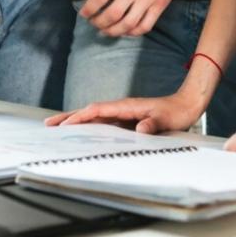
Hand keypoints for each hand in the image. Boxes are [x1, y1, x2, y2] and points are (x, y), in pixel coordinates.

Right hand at [45, 83, 208, 133]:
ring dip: (76, 121)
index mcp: (126, 106)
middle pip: (90, 111)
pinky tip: (82, 131)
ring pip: (94, 116)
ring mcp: (122, 112)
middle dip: (70, 117)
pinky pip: (103, 122)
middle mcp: (121, 107)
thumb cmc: (175, 112)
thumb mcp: (166, 120)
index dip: (81, 117)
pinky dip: (89, 125)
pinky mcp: (126, 118)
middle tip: (49, 125)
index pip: (97, 110)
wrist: (186, 105)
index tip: (66, 125)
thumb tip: (140, 129)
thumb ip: (153, 124)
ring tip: (58, 127)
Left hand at [78, 0, 194, 36]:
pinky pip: (146, 26)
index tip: (84, 13)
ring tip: (106, 31)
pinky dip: (133, 32)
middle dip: (99, 22)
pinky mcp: (161, 4)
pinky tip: (125, 30)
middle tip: (93, 23)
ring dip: (113, 31)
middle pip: (113, 13)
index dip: (89, 8)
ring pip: (128, 24)